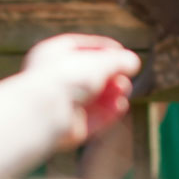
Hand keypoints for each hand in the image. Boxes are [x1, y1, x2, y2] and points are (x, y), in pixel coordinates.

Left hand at [21, 34, 140, 147]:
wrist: (45, 112)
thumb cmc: (66, 78)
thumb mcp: (98, 62)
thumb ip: (117, 61)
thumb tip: (133, 62)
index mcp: (52, 55)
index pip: (81, 48)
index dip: (103, 49)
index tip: (122, 52)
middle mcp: (54, 80)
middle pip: (89, 76)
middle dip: (111, 76)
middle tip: (126, 76)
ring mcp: (61, 106)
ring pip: (93, 99)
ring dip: (112, 94)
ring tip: (124, 91)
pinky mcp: (69, 130)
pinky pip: (93, 119)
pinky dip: (109, 113)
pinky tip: (121, 106)